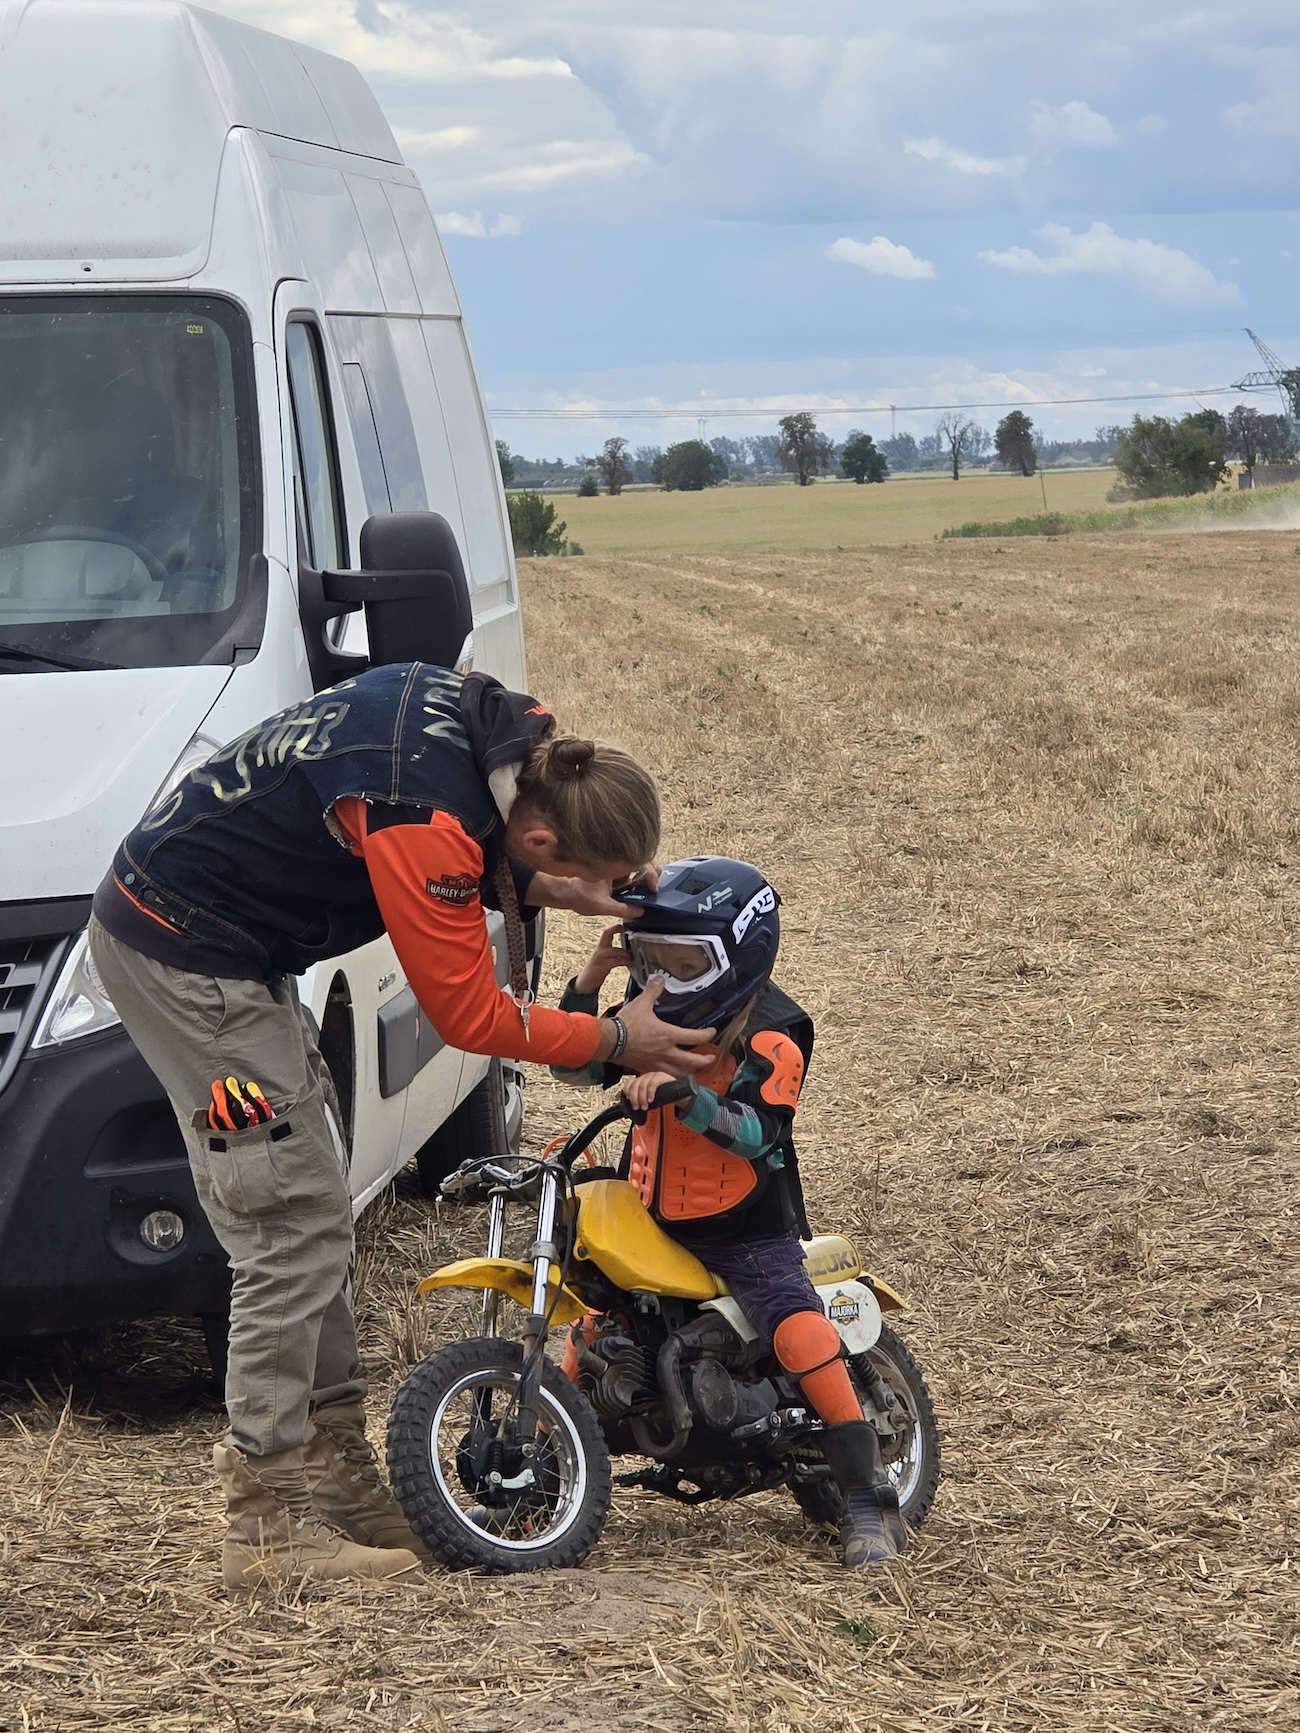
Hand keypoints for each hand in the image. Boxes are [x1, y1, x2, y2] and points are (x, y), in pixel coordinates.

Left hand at [530, 865, 658, 920]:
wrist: (565, 893)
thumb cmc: (579, 895)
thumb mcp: (602, 906)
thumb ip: (622, 909)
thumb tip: (641, 911)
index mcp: (613, 865)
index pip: (639, 862)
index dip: (650, 874)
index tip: (653, 888)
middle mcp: (616, 863)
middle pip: (643, 860)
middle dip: (653, 872)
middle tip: (656, 886)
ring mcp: (617, 868)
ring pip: (639, 867)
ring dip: (647, 877)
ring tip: (652, 890)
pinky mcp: (616, 875)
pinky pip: (632, 875)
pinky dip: (640, 882)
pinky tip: (643, 891)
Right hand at [574, 924, 631, 993]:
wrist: (585, 983)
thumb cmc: (596, 971)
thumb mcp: (603, 959)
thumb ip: (613, 954)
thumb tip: (627, 951)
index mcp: (600, 947)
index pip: (606, 932)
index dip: (615, 927)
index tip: (623, 927)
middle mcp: (599, 950)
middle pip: (606, 933)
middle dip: (616, 929)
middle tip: (626, 931)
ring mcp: (600, 957)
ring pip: (615, 949)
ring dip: (626, 953)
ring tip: (632, 957)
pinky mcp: (603, 966)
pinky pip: (616, 961)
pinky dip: (625, 961)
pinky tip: (630, 963)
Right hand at [617, 979, 715, 1076]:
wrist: (610, 1041)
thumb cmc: (626, 1024)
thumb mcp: (641, 1003)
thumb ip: (653, 992)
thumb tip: (659, 979)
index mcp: (669, 1035)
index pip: (695, 1037)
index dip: (707, 1035)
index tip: (712, 1032)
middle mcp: (666, 1052)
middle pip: (693, 1062)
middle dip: (706, 1061)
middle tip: (712, 1058)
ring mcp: (657, 1064)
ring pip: (680, 1073)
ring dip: (690, 1072)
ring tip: (694, 1069)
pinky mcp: (646, 1070)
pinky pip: (662, 1078)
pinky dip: (670, 1078)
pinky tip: (671, 1076)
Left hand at [620, 1070, 675, 1111]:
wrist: (677, 1092)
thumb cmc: (663, 1095)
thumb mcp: (649, 1098)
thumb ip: (640, 1099)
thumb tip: (632, 1107)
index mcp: (640, 1080)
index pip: (629, 1083)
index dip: (626, 1091)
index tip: (628, 1100)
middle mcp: (645, 1077)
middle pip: (634, 1086)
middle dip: (634, 1098)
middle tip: (636, 1107)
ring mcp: (652, 1076)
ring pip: (642, 1086)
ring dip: (642, 1098)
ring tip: (644, 1107)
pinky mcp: (660, 1076)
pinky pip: (652, 1084)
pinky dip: (650, 1093)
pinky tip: (650, 1100)